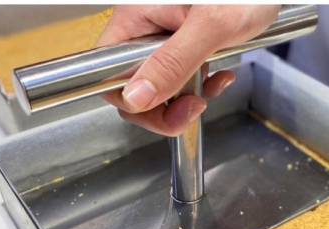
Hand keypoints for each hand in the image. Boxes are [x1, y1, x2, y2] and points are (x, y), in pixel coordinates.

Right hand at [96, 5, 279, 135]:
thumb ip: (174, 61)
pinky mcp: (184, 45)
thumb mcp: (212, 26)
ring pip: (160, 87)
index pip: (109, 75)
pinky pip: (181, 78)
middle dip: (166, 107)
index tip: (168, 109)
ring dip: (189, 96)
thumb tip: (136, 97)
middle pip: (135, 88)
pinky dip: (202, 85)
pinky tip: (219, 75)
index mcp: (137, 18)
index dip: (134, 103)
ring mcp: (164, 39)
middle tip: (195, 106)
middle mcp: (145, 30)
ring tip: (214, 81)